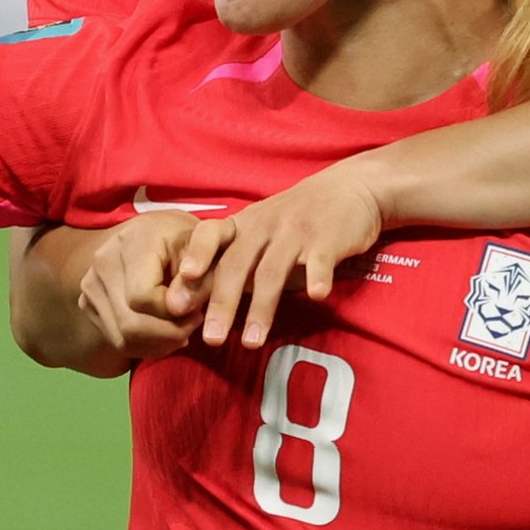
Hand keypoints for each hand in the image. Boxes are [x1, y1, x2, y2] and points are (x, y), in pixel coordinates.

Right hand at [75, 210, 205, 361]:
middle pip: (130, 323)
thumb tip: (178, 309)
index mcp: (132, 241)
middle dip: (169, 334)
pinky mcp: (87, 302)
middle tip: (194, 325)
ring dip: (159, 343)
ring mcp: (91, 282)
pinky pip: (117, 340)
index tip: (198, 311)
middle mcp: (104, 260)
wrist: (161, 235)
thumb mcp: (208, 253)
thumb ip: (199, 281)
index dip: (174, 314)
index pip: (143, 297)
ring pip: (123, 338)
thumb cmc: (190, 242)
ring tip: (182, 329)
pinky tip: (164, 330)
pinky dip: (145, 345)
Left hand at [171, 163, 384, 349]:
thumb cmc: (295, 220)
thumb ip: (233, 265)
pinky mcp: (327, 238)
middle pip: (236, 264)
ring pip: (272, 271)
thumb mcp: (259, 234)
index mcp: (243, 225)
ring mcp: (295, 231)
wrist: (349, 188)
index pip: (209, 236)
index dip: (194, 259)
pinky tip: (315, 296)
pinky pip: (319, 260)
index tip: (180, 288)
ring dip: (261, 308)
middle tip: (209, 338)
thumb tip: (192, 306)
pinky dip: (317, 277)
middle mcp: (263, 225)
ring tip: (251, 341)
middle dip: (221, 302)